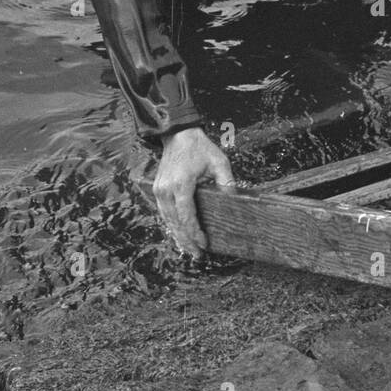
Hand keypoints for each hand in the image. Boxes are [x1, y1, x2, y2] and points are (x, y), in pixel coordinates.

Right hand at [153, 126, 235, 257]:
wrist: (179, 135)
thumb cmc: (200, 148)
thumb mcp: (219, 161)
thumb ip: (226, 181)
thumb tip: (233, 200)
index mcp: (181, 184)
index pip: (186, 215)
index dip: (194, 232)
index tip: (204, 243)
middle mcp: (167, 189)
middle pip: (175, 222)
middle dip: (186, 240)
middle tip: (197, 255)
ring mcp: (159, 189)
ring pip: (167, 219)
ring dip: (178, 235)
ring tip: (189, 249)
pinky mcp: (157, 189)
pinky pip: (164, 212)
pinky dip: (171, 225)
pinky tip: (179, 234)